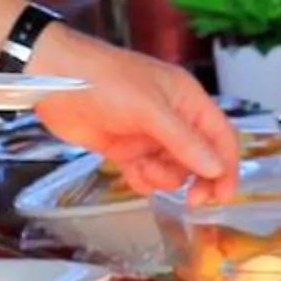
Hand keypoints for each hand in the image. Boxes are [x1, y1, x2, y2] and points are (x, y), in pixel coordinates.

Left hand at [29, 32, 238, 200]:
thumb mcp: (149, 109)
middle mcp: (172, 118)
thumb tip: (216, 167)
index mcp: (186, 99)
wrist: (54, 80)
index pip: (221, 136)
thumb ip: (183, 140)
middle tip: (191, 200)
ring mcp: (148, 134)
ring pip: (172, 169)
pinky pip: (146, 174)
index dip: (227, 166)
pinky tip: (130, 171)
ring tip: (141, 166)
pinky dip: (142, 179)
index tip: (223, 195)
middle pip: (200, 158)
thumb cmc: (103, 81)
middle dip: (196, 178)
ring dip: (162, 176)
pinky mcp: (126, 148)